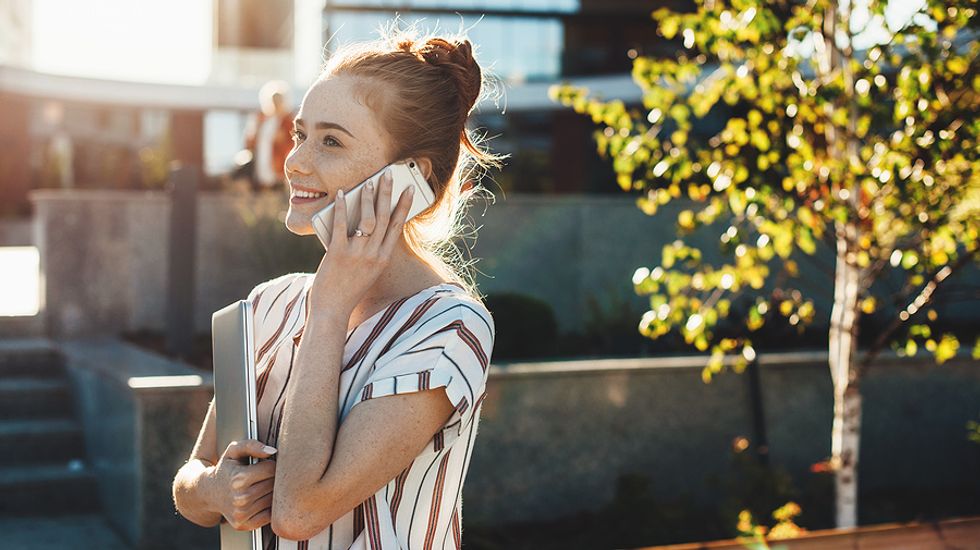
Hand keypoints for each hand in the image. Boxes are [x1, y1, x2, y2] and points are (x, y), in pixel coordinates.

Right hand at [208, 439, 277, 530]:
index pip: (272, 469)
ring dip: (271, 493)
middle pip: (274, 485)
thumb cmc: (225, 468)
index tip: (263, 465)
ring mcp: (242, 513)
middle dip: (272, 478)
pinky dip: (268, 508)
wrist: (208, 492)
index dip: (270, 464)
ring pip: (273, 500)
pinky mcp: (243, 525)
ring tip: (259, 487)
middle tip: (262, 476)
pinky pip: (269, 516)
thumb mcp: (233, 451)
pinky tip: (258, 500)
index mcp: (239, 478)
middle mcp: (241, 498)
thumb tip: (272, 451)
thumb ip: (252, 445)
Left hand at [309, 168, 414, 314]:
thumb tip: (365, 222)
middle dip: (387, 193)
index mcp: (383, 259)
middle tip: (389, 175)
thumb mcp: (368, 271)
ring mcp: (357, 255)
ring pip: (366, 219)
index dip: (404, 206)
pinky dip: (341, 208)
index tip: (410, 190)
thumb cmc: (348, 290)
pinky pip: (341, 225)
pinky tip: (340, 194)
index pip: (397, 227)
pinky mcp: (338, 254)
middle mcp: (373, 256)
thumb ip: (370, 250)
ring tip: (368, 182)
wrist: (332, 310)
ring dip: (367, 198)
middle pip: (383, 218)